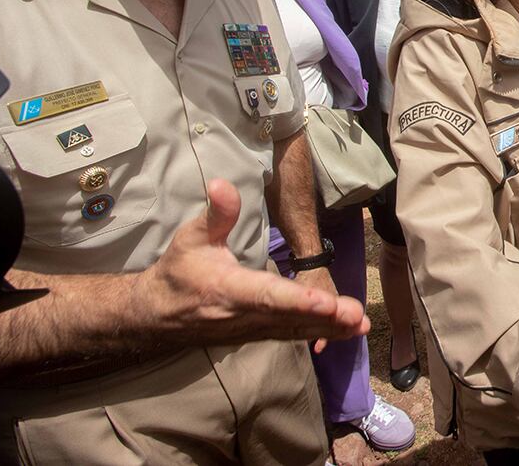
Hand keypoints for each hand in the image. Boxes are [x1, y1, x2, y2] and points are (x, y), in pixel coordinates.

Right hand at [143, 179, 368, 346]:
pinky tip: (347, 332)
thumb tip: (223, 184)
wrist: (156, 314)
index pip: (268, 295)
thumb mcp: (192, 237)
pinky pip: (292, 334)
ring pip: (295, 330)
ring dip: (330, 329)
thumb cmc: (179, 270)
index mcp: (229, 289)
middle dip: (325, 318)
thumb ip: (216, 214)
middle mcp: (243, 315)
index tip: (326, 302)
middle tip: (357, 316)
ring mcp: (252, 330)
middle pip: (290, 317)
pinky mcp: (259, 335)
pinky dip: (320, 333)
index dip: (297, 300)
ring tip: (361, 325)